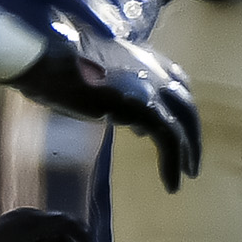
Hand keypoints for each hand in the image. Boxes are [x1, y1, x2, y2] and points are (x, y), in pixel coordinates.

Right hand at [11, 26, 203, 191]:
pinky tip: (171, 184)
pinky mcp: (145, 107)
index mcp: (142, 57)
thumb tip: (122, 113)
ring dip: (188, 151)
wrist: (50, 62)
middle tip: (191, 158)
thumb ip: (114, 89)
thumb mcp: (95, 75)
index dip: (178, 104)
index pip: (175, 80)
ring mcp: (151, 87)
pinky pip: (169, 140)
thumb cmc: (58, 67)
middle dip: (191, 132)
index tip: (174, 122)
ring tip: (188, 174)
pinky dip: (172, 163)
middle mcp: (153, 68)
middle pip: (186, 104)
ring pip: (183, 123)